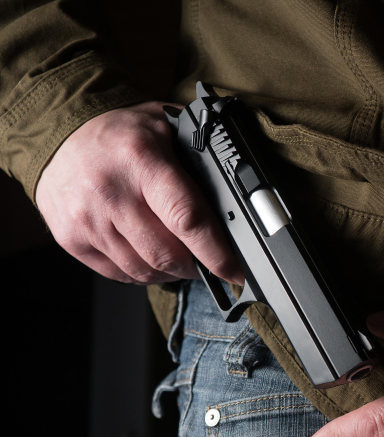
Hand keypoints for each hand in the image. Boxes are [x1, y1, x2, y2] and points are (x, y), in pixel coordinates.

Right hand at [36, 101, 241, 283]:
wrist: (59, 133)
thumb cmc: (121, 133)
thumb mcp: (166, 125)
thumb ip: (199, 156)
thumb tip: (235, 198)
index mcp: (142, 160)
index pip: (187, 219)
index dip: (215, 252)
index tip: (234, 269)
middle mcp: (111, 192)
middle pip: (167, 254)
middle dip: (197, 266)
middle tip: (210, 262)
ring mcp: (88, 219)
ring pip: (144, 270)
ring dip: (172, 273)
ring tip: (182, 260)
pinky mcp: (72, 239)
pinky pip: (120, 274)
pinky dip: (144, 274)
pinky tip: (152, 259)